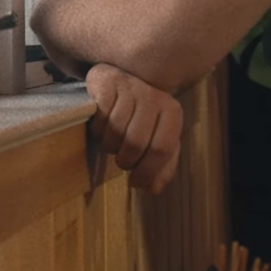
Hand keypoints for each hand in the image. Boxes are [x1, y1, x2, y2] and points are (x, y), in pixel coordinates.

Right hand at [85, 63, 182, 194]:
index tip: (135, 182)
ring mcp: (130, 87)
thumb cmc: (140, 117)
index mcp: (172, 112)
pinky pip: (100, 117)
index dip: (147, 171)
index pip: (162, 149)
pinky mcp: (107, 82)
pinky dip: (98, 130)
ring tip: (111, 143)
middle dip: (125, 160)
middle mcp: (154, 96)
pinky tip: (101, 128)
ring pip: (115, 131)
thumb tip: (153, 189)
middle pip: (136, 142)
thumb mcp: (156, 139)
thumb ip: (161, 165)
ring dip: (109, 146)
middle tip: (122, 162)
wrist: (121, 82)